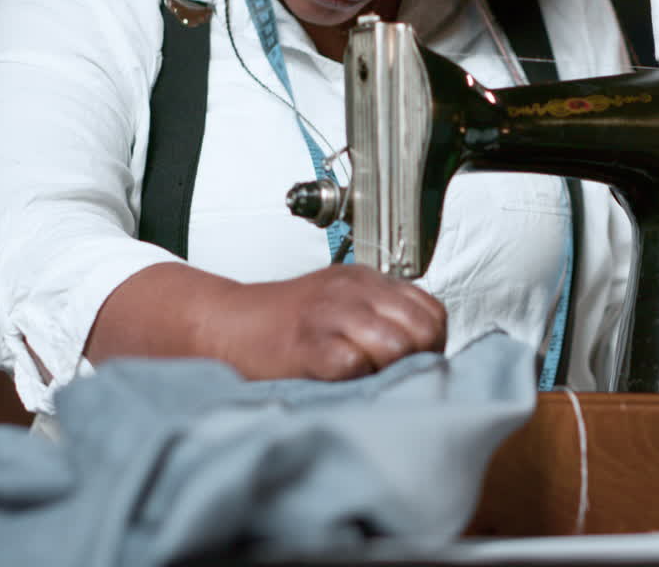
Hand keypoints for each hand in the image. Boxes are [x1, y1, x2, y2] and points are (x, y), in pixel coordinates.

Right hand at [204, 264, 446, 381]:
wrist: (226, 323)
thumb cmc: (286, 323)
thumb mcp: (343, 304)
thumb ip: (382, 317)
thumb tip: (426, 350)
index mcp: (368, 280)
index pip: (432, 311)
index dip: (430, 341)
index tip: (413, 359)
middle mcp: (355, 291)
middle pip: (422, 331)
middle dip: (415, 359)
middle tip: (389, 372)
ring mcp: (331, 314)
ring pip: (396, 346)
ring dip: (386, 370)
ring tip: (362, 376)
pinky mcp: (308, 343)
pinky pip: (353, 363)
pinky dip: (353, 377)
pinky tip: (337, 378)